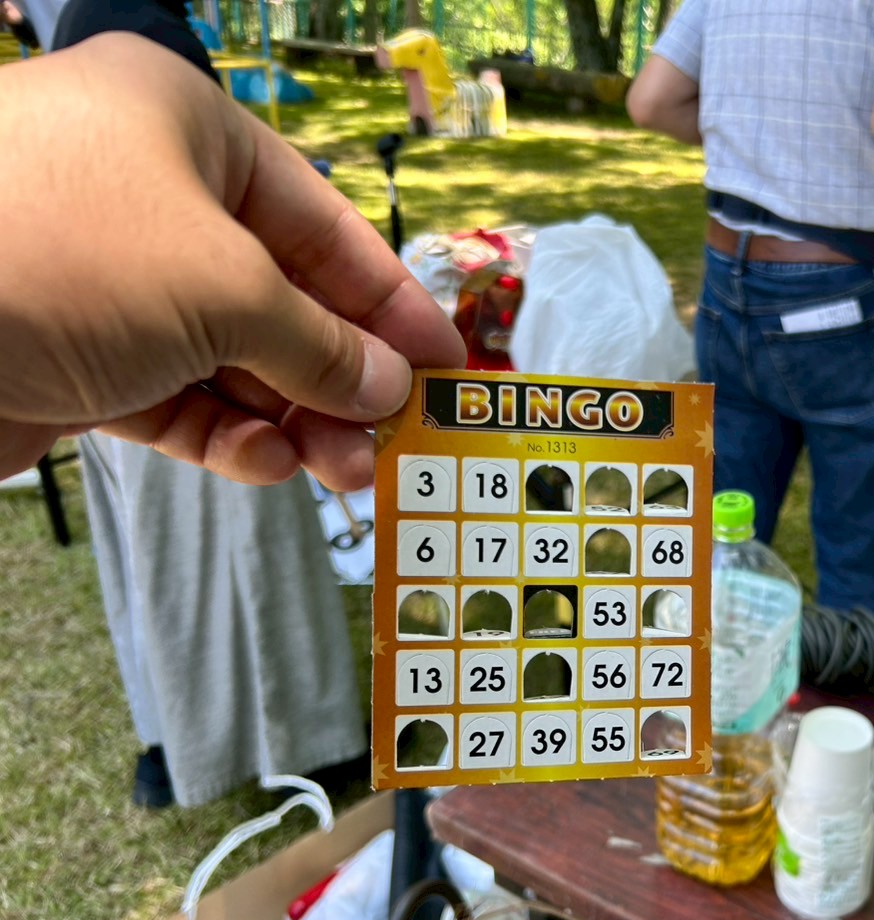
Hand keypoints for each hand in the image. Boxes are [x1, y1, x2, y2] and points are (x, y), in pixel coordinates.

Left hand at [0, 34, 463, 488]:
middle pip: (279, 295)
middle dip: (341, 374)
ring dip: (293, 417)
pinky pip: (177, 397)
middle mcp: (146, 195)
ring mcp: (105, 280)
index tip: (447, 365)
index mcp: (184, 128)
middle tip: (394, 440)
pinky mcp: (72, 357)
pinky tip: (264, 464)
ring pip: (233, 357)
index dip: (391, 299)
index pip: (321, 221)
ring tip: (342, 471)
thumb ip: (322, 344)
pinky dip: (226, 434)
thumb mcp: (225, 289)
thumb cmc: (61, 257)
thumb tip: (391, 389)